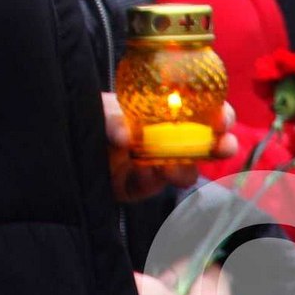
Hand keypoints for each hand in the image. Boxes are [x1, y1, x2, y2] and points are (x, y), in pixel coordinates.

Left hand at [107, 92, 239, 201]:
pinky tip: (142, 172)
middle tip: (222, 146)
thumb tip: (124, 135)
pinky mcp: (142, 185)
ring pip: (185, 172)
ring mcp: (159, 164)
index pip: (206, 110)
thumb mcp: (103, 108)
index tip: (222, 119)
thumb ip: (112, 119)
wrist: (72, 140)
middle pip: (209, 144)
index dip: (221, 115)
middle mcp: (171, 138)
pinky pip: (152, 185)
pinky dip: (149, 180)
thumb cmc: (95, 115)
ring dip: (184, 169)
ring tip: (170, 165)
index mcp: (170, 112)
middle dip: (222, 146)